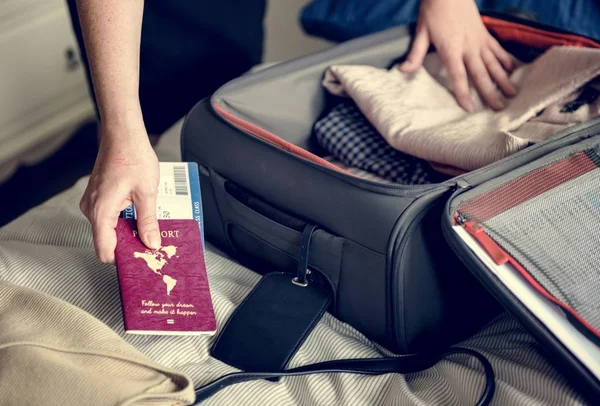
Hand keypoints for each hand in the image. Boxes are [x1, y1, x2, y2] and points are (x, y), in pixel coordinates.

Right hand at [80, 121, 160, 262]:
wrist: (122, 135)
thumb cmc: (133, 157)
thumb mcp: (147, 193)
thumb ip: (148, 221)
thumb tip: (151, 243)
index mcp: (101, 210)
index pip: (105, 250)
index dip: (122, 260)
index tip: (139, 263)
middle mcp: (91, 208)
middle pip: (107, 241)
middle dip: (128, 246)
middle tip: (151, 247)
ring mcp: (92, 202)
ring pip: (109, 229)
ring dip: (127, 232)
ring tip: (149, 231)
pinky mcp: (98, 197)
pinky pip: (109, 217)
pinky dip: (123, 221)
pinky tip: (140, 216)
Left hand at [400, 0, 515, 110]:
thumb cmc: (433, 9)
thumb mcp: (421, 32)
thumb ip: (415, 54)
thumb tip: (403, 71)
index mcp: (451, 49)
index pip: (458, 76)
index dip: (464, 93)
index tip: (470, 108)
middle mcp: (468, 47)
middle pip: (480, 74)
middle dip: (490, 92)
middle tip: (499, 108)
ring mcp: (479, 40)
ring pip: (493, 63)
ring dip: (503, 79)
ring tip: (511, 93)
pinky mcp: (485, 33)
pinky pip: (497, 49)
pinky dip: (504, 59)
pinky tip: (511, 69)